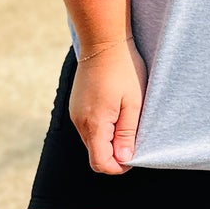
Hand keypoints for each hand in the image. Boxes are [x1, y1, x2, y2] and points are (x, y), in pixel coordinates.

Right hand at [69, 39, 146, 173]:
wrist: (103, 41)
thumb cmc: (124, 70)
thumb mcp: (134, 103)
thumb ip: (128, 133)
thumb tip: (124, 160)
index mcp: (95, 124)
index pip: (100, 163)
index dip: (118, 167)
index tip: (134, 155)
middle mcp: (80, 122)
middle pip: (95, 154)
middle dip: (114, 154)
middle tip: (134, 136)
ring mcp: (75, 113)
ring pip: (92, 141)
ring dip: (108, 140)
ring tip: (126, 120)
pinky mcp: (76, 105)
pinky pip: (88, 127)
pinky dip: (102, 128)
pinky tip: (115, 111)